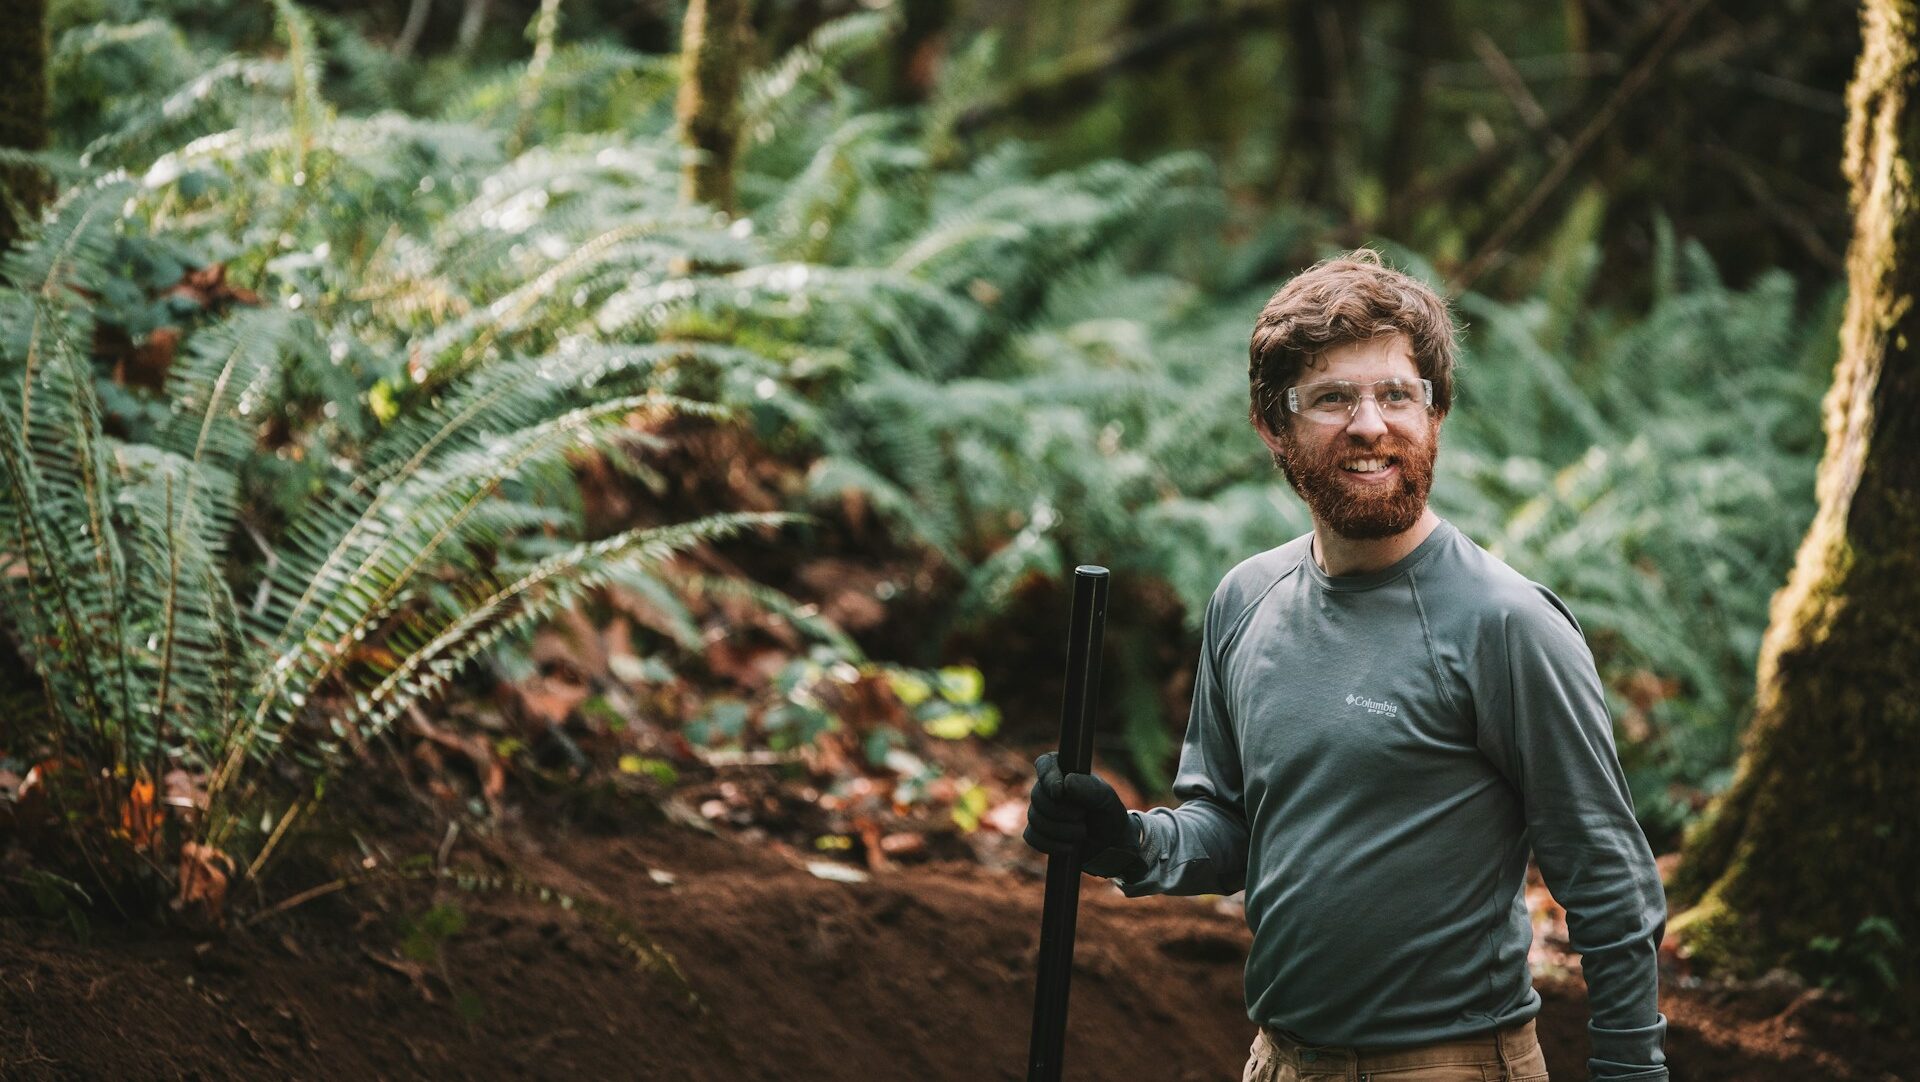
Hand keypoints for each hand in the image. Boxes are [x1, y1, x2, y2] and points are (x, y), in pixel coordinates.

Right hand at [1023, 752, 1137, 872]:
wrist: (1109, 843)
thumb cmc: (1108, 813)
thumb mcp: (1106, 799)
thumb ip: (1090, 788)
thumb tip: (1066, 782)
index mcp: (1064, 772)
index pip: (1045, 764)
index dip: (1048, 777)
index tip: (1059, 792)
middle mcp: (1048, 789)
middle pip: (1037, 796)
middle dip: (1061, 812)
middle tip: (1083, 816)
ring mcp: (1040, 811)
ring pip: (1035, 819)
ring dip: (1061, 831)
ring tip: (1082, 833)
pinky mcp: (1037, 833)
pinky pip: (1032, 837)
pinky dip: (1052, 844)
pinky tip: (1069, 847)